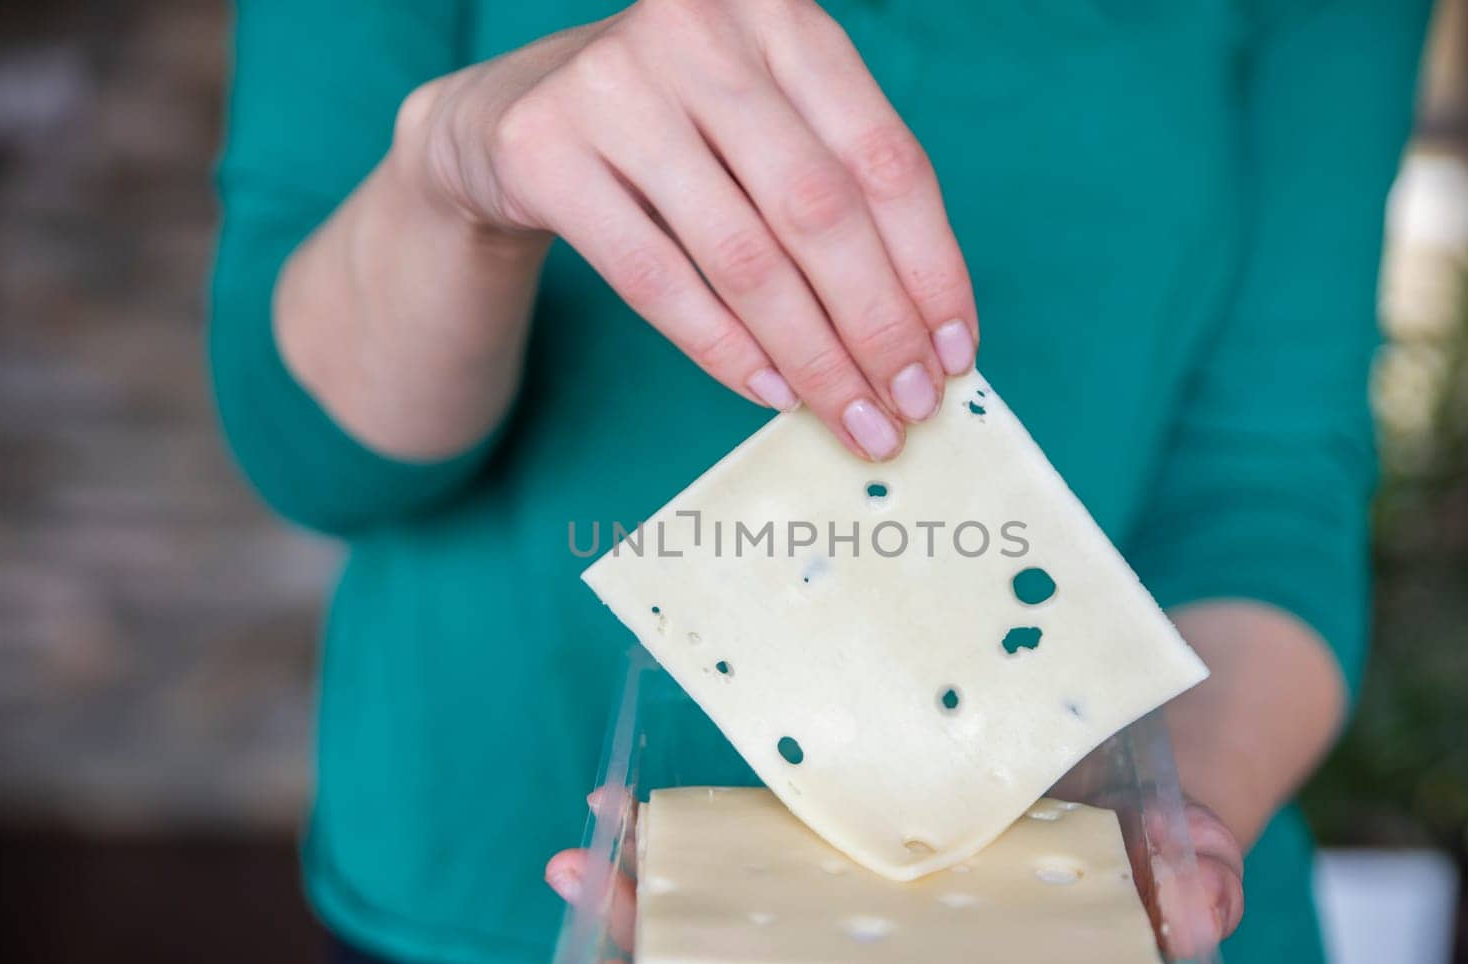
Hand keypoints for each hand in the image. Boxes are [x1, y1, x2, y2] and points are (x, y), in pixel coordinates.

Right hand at [400, 0, 978, 460]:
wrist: (512, 118)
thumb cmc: (673, 130)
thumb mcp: (762, 122)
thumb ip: (836, 190)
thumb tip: (926, 331)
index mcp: (780, 13)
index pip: (884, 157)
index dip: (931, 265)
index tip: (955, 351)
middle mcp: (700, 29)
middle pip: (820, 211)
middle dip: (877, 326)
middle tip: (908, 407)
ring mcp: (615, 84)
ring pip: (743, 255)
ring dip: (810, 356)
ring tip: (849, 418)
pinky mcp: (544, 148)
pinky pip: (657, 278)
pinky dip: (723, 348)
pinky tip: (770, 393)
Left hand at [542, 789, 1244, 963]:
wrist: (1143, 742)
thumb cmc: (1162, 827)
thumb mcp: (1190, 844)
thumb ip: (1195, 876)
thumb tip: (1199, 910)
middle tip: (591, 941)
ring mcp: (865, 906)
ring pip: (744, 932)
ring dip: (654, 908)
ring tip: (585, 862)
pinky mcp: (849, 845)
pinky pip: (759, 858)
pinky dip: (693, 843)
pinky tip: (634, 805)